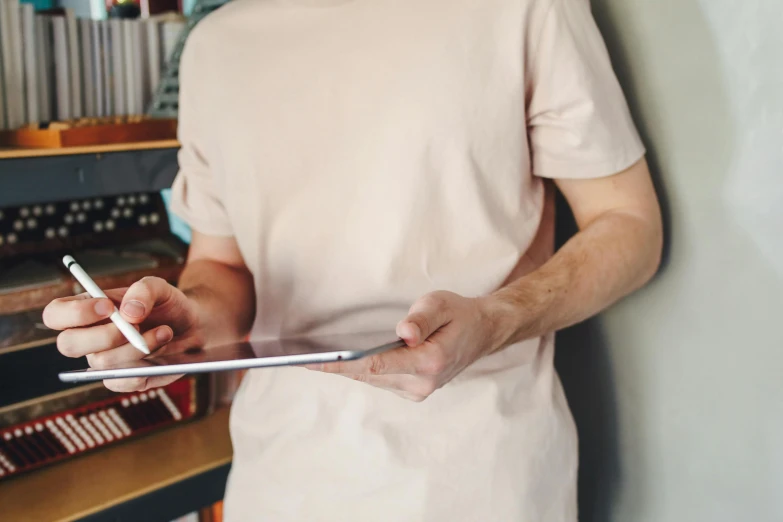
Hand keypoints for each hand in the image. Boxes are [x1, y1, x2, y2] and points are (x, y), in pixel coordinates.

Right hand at [42, 277, 201, 392]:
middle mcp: (89, 338)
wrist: (195, 326)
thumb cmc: (168, 304)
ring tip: (165, 331)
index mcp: (86, 310)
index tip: (107, 306)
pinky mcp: (124, 378)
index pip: (55, 314)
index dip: (74, 313)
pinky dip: (142, 368)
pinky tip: (161, 351)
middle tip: (135, 326)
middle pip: (68, 345)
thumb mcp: (160, 286)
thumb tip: (128, 312)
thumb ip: (144, 290)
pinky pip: (120, 382)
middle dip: (103, 335)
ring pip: (102, 363)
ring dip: (136, 347)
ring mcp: (105, 361)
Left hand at [309, 291, 502, 401]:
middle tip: (299, 362)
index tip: (317, 363)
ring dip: (344, 372)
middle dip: (334, 369)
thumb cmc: (458, 314)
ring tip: (310, 363)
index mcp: (430, 361)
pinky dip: (359, 373)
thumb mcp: (441, 304)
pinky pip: (379, 381)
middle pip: (369, 376)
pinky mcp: (413, 390)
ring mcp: (418, 390)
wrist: (482, 333)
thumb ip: (422, 319)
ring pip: (372, 381)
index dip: (344, 364)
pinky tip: (338, 364)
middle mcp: (423, 382)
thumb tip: (404, 333)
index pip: (378, 365)